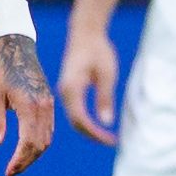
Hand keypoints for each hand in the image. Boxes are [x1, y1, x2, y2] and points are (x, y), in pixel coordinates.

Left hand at [0, 33, 53, 175]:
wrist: (17, 45)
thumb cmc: (0, 68)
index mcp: (30, 105)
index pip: (28, 141)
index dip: (19, 160)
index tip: (8, 172)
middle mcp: (44, 106)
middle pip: (41, 143)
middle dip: (26, 161)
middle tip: (11, 172)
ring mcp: (48, 103)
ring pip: (47, 137)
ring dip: (34, 153)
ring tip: (18, 163)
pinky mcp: (48, 100)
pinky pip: (48, 127)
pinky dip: (40, 141)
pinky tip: (27, 147)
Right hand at [59, 28, 121, 143]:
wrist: (85, 33)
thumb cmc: (98, 50)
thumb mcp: (107, 73)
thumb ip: (105, 97)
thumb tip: (106, 122)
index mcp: (71, 89)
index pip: (80, 119)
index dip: (95, 133)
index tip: (111, 140)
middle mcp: (64, 93)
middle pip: (76, 122)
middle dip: (93, 135)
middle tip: (112, 142)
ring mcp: (64, 92)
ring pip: (74, 118)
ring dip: (89, 129)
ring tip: (107, 137)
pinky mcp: (69, 90)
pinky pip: (75, 111)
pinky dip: (85, 121)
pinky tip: (98, 125)